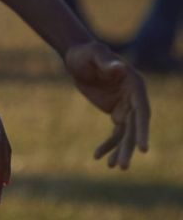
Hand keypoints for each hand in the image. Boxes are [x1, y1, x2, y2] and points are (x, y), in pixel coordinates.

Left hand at [64, 40, 150, 168]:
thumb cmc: (86, 52)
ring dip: (120, 151)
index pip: (142, 111)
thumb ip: (107, 62)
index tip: (143, 149)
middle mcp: (135, 98)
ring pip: (126, 134)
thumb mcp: (94, 54)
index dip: (143, 130)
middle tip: (123, 166)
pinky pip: (115, 133)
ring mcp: (126, 107)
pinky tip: (98, 157)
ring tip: (113, 167)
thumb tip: (120, 67)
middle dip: (129, 147)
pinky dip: (108, 145)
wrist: (77, 57)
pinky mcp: (116, 112)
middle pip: (135, 127)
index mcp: (135, 85)